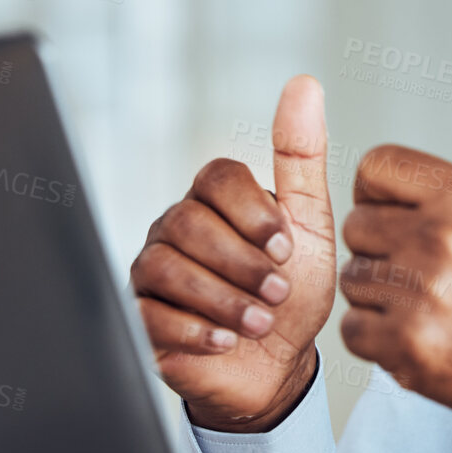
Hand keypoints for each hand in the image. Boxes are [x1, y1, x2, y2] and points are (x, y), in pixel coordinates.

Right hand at [130, 76, 335, 431]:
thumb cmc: (292, 293)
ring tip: (259, 322)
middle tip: (277, 291)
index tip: (286, 245)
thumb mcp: (311, 226)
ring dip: (221, 299)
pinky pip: (148, 313)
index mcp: (216, 200)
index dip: (252, 211)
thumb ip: (303, 159)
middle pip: (189, 222)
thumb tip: (305, 85)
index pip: (216, 177)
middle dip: (241, 262)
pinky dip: (193, 330)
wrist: (276, 368)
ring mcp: (153, 269)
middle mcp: (177, 226)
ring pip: (166, 266)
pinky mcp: (141, 317)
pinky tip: (225, 341)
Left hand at [338, 45, 451, 422]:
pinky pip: (353, 328)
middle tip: (429, 264)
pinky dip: (378, 336)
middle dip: (384, 242)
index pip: (374, 166)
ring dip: (381, 291)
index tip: (412, 213)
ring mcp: (421, 296)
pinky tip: (422, 332)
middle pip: (357, 223)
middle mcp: (440, 240)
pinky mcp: (406, 347)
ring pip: (354, 277)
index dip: (386, 190)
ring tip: (430, 299)